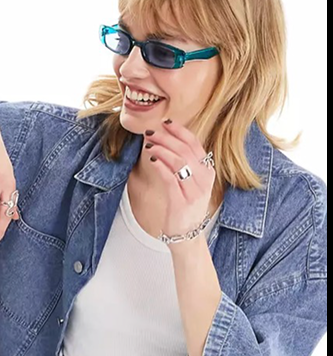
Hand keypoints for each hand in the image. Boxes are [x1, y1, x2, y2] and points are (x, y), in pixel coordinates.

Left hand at [143, 119, 215, 238]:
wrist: (186, 233)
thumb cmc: (185, 203)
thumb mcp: (190, 181)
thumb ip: (183, 162)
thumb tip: (165, 139)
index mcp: (207, 170)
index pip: (195, 144)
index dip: (179, 131)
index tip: (165, 122)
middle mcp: (204, 179)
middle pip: (185, 150)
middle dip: (166, 138)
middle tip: (150, 132)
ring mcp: (194, 191)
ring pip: (179, 162)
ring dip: (161, 150)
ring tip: (148, 144)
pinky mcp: (182, 201)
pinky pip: (171, 179)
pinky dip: (161, 166)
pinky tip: (152, 160)